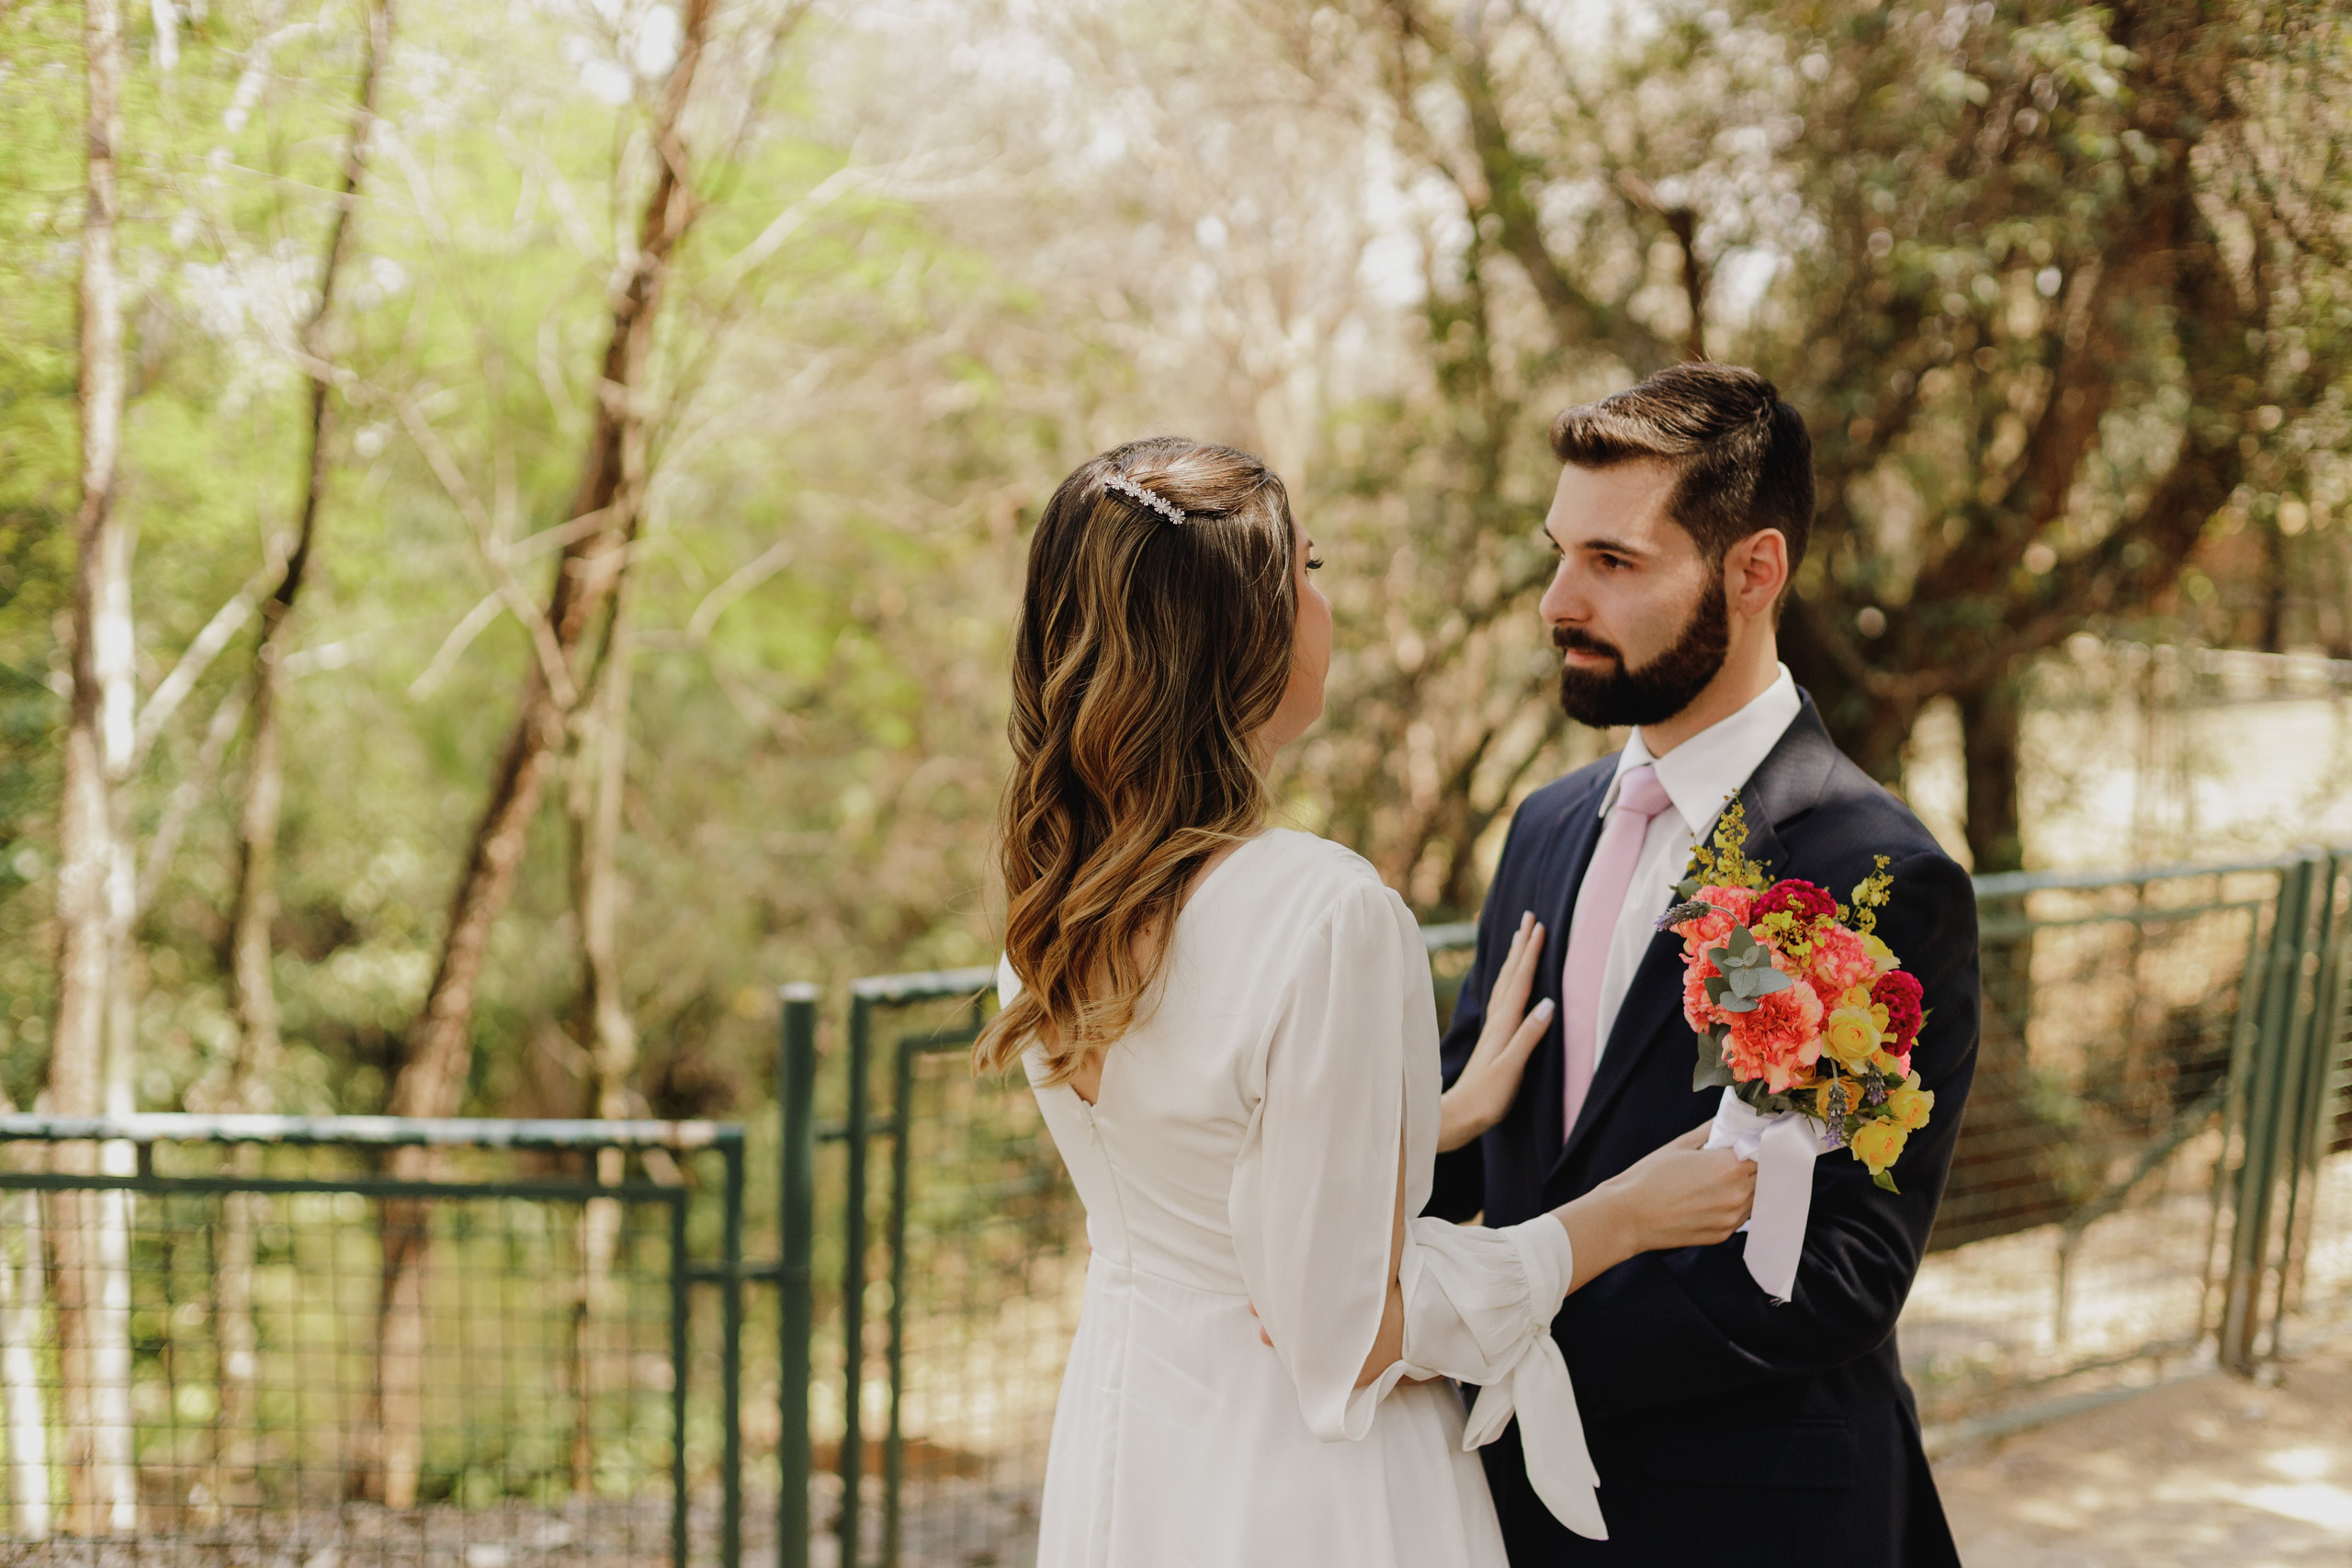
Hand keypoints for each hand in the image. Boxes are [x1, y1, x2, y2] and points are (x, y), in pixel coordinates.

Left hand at [1438, 912, 1555, 1152]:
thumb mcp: (1511, 1068)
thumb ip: (1529, 1036)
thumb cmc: (1487, 1096)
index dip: (1531, 954)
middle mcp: (1497, 1020)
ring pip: (1505, 983)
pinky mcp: (1493, 1037)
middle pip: (1511, 975)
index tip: (1540, 926)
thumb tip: (1549, 1004)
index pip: (1521, 982)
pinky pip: (1502, 996)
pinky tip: (1509, 979)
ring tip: (1520, 937)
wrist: (1460, 1114)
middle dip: (1522, 945)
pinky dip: (1508, 979)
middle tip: (1530, 916)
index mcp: (1504, 1024)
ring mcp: (1493, 1027)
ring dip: (1514, 958)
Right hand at [1598, 1122, 1756, 1251]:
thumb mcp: (1680, 1145)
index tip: (1754, 1140)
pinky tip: (1712, 1197)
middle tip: (1740, 1157)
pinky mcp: (1722, 1234)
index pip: (1765, 1153)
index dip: (1761, 1145)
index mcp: (1729, 1167)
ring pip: (1755, 1198)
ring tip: (1722, 1179)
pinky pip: (1741, 1216)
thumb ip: (1711, 1132)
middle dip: (1755, 1166)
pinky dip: (1735, 1205)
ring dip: (1747, 1187)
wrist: (1627, 1216)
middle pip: (1764, 1176)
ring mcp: (1731, 1218)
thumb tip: (1728, 1121)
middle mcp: (1737, 1194)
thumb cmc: (1649, 1178)